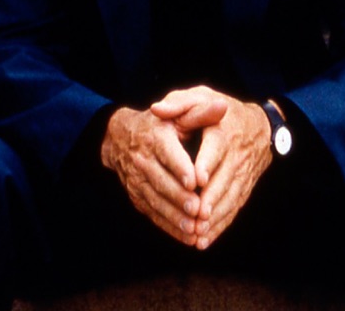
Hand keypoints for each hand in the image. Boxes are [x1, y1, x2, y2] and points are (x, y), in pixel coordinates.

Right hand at [100, 105, 202, 245]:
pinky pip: (153, 214)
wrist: (122, 138)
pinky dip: (169, 227)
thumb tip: (223, 107)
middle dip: (179, 198)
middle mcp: (143, 159)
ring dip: (175, 217)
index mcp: (156, 136)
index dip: (180, 168)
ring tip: (194, 228)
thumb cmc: (162, 124)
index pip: (168, 153)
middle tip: (198, 210)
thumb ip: (201, 113)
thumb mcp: (179, 114)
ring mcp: (137, 180)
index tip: (195, 182)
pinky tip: (186, 237)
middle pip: (161, 181)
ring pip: (156, 201)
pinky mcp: (137, 196)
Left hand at [152, 85, 271, 249]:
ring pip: (230, 197)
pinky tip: (205, 239)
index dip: (208, 162)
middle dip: (211, 198)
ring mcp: (242, 174)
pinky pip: (233, 208)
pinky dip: (220, 225)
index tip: (197, 179)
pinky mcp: (244, 188)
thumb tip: (156, 109)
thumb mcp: (200, 97)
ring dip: (215, 217)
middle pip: (224, 178)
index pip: (216, 147)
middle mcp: (236, 154)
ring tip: (198, 232)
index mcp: (223, 130)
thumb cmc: (219, 109)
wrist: (259, 126)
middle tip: (197, 215)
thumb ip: (179, 103)